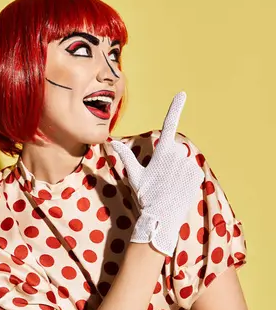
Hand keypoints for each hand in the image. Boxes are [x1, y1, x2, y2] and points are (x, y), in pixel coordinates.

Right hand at [111, 92, 204, 256]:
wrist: (162, 215)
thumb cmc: (146, 194)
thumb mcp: (134, 175)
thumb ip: (125, 156)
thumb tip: (111, 142)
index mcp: (162, 151)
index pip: (169, 124)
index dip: (175, 107)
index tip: (182, 93)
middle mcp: (178, 154)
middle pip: (175, 151)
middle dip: (170, 160)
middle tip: (161, 178)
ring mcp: (189, 164)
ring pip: (183, 161)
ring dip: (178, 170)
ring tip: (170, 185)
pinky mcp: (198, 174)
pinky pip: (192, 171)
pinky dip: (186, 178)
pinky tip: (179, 188)